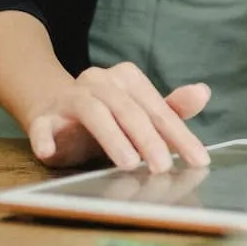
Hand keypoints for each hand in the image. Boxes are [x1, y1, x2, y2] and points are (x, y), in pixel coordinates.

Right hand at [25, 62, 211, 172]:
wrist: (55, 109)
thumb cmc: (109, 117)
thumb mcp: (141, 115)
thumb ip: (171, 109)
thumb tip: (203, 92)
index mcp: (128, 78)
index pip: (158, 109)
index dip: (180, 135)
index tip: (198, 160)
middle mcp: (100, 81)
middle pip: (129, 109)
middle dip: (149, 139)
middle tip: (163, 167)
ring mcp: (70, 97)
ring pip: (93, 111)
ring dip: (112, 138)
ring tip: (128, 163)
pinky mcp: (44, 117)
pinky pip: (42, 125)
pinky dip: (45, 137)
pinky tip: (50, 152)